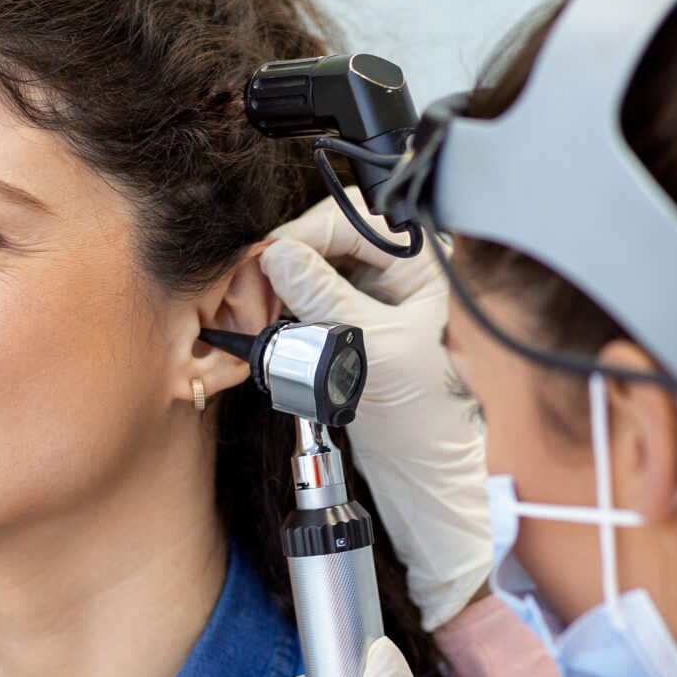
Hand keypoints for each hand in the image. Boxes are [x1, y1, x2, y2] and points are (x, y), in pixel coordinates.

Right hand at [263, 197, 491, 630]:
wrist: (418, 457)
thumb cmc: (421, 406)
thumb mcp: (374, 346)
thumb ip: (325, 296)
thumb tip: (278, 254)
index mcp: (419, 261)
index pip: (354, 219)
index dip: (307, 233)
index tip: (270, 257)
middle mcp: (393, 265)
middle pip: (325, 232)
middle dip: (288, 252)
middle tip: (256, 280)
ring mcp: (367, 287)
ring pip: (308, 258)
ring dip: (278, 277)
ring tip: (257, 303)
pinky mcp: (343, 310)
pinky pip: (303, 287)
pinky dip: (280, 298)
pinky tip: (265, 314)